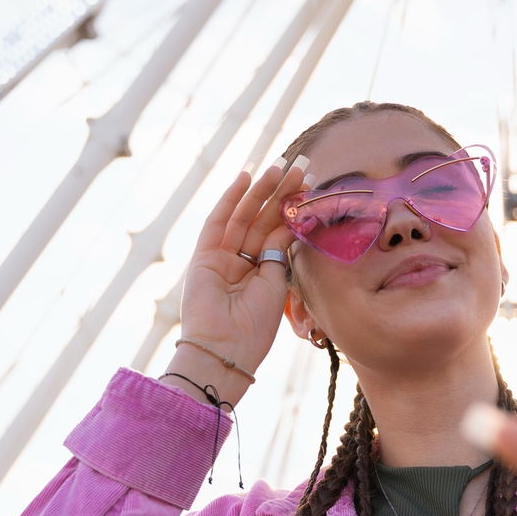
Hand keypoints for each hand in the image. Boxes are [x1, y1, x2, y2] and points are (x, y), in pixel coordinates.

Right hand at [171, 159, 307, 402]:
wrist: (225, 350)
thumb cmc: (255, 329)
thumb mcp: (277, 285)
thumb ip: (281, 254)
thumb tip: (293, 225)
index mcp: (261, 273)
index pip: (278, 233)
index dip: (294, 209)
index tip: (312, 186)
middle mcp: (240, 262)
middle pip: (263, 219)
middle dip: (282, 192)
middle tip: (302, 165)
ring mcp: (220, 258)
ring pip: (245, 216)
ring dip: (263, 190)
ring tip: (282, 166)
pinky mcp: (203, 256)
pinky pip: (218, 222)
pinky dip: (231, 199)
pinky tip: (246, 177)